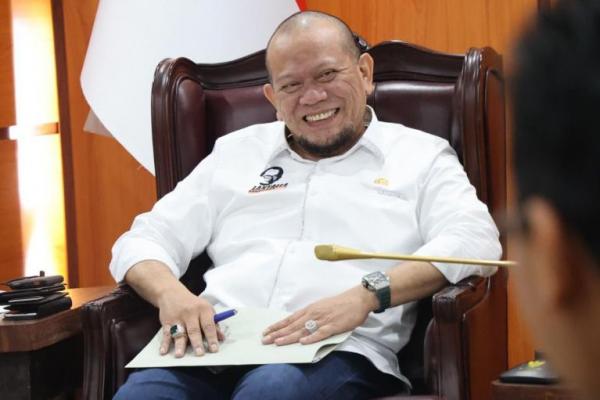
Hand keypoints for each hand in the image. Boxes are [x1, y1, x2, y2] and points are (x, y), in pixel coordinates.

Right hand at [157, 287, 224, 357]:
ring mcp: (178, 317)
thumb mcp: (206, 309)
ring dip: (179, 344)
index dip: (212, 338)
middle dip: (197, 343)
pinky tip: (164, 351)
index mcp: (203, 310)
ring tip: (180, 355)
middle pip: (194, 330)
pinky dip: (164, 343)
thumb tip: (221, 338)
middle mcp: (190, 313)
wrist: (172, 293)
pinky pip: (166, 333)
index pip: (209, 325)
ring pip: (179, 333)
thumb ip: (214, 324)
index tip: (214, 349)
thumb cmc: (193, 304)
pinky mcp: (167, 321)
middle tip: (200, 354)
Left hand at [262, 285, 377, 345]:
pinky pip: (320, 333)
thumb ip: (310, 315)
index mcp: (310, 309)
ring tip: (277, 343)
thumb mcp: (321, 306)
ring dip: (289, 337)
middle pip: (292, 325)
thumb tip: (298, 323)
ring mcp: (323, 320)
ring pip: (303, 330)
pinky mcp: (333, 326)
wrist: (357, 299)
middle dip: (278, 333)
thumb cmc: (339, 304)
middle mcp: (313, 314)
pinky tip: (302, 342)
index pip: (289, 319)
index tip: (266, 332)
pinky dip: (311, 338)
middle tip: (265, 340)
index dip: (277, 326)